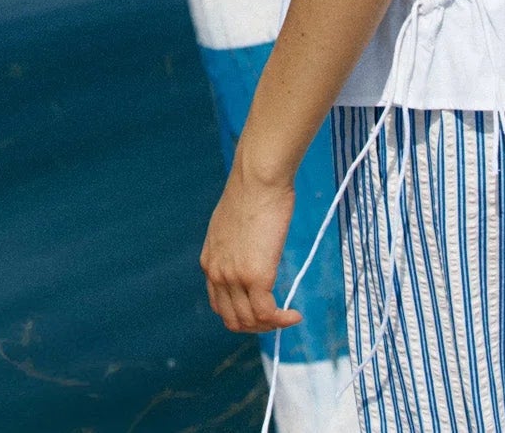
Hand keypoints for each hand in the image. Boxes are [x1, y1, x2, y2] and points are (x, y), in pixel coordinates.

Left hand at [199, 157, 303, 334]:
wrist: (258, 178)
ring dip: (270, 326)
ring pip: (250, 321)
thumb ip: (234, 246)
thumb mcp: (232, 224)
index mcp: (209, 262)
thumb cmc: (252, 192)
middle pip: (233, 320)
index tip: (260, 309)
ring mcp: (235, 277)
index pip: (219, 305)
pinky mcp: (257, 276)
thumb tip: (249, 253)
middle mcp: (217, 274)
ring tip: (288, 316)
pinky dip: (282, 320)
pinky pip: (268, 313)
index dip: (241, 314)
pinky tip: (295, 315)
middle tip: (276, 318)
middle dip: (256, 326)